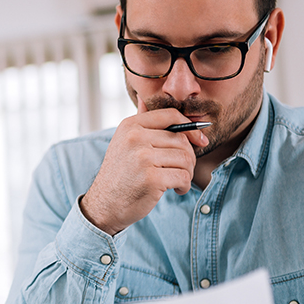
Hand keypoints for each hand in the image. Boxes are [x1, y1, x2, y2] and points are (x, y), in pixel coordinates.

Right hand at [80, 99, 208, 235]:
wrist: (104, 205)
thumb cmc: (119, 175)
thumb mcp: (123, 142)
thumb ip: (138, 122)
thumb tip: (143, 98)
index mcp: (130, 126)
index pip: (171, 116)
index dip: (190, 128)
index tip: (199, 141)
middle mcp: (135, 137)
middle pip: (182, 140)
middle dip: (189, 157)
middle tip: (182, 170)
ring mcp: (143, 157)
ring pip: (185, 158)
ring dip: (187, 173)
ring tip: (178, 181)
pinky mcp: (151, 178)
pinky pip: (183, 176)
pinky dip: (184, 185)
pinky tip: (175, 190)